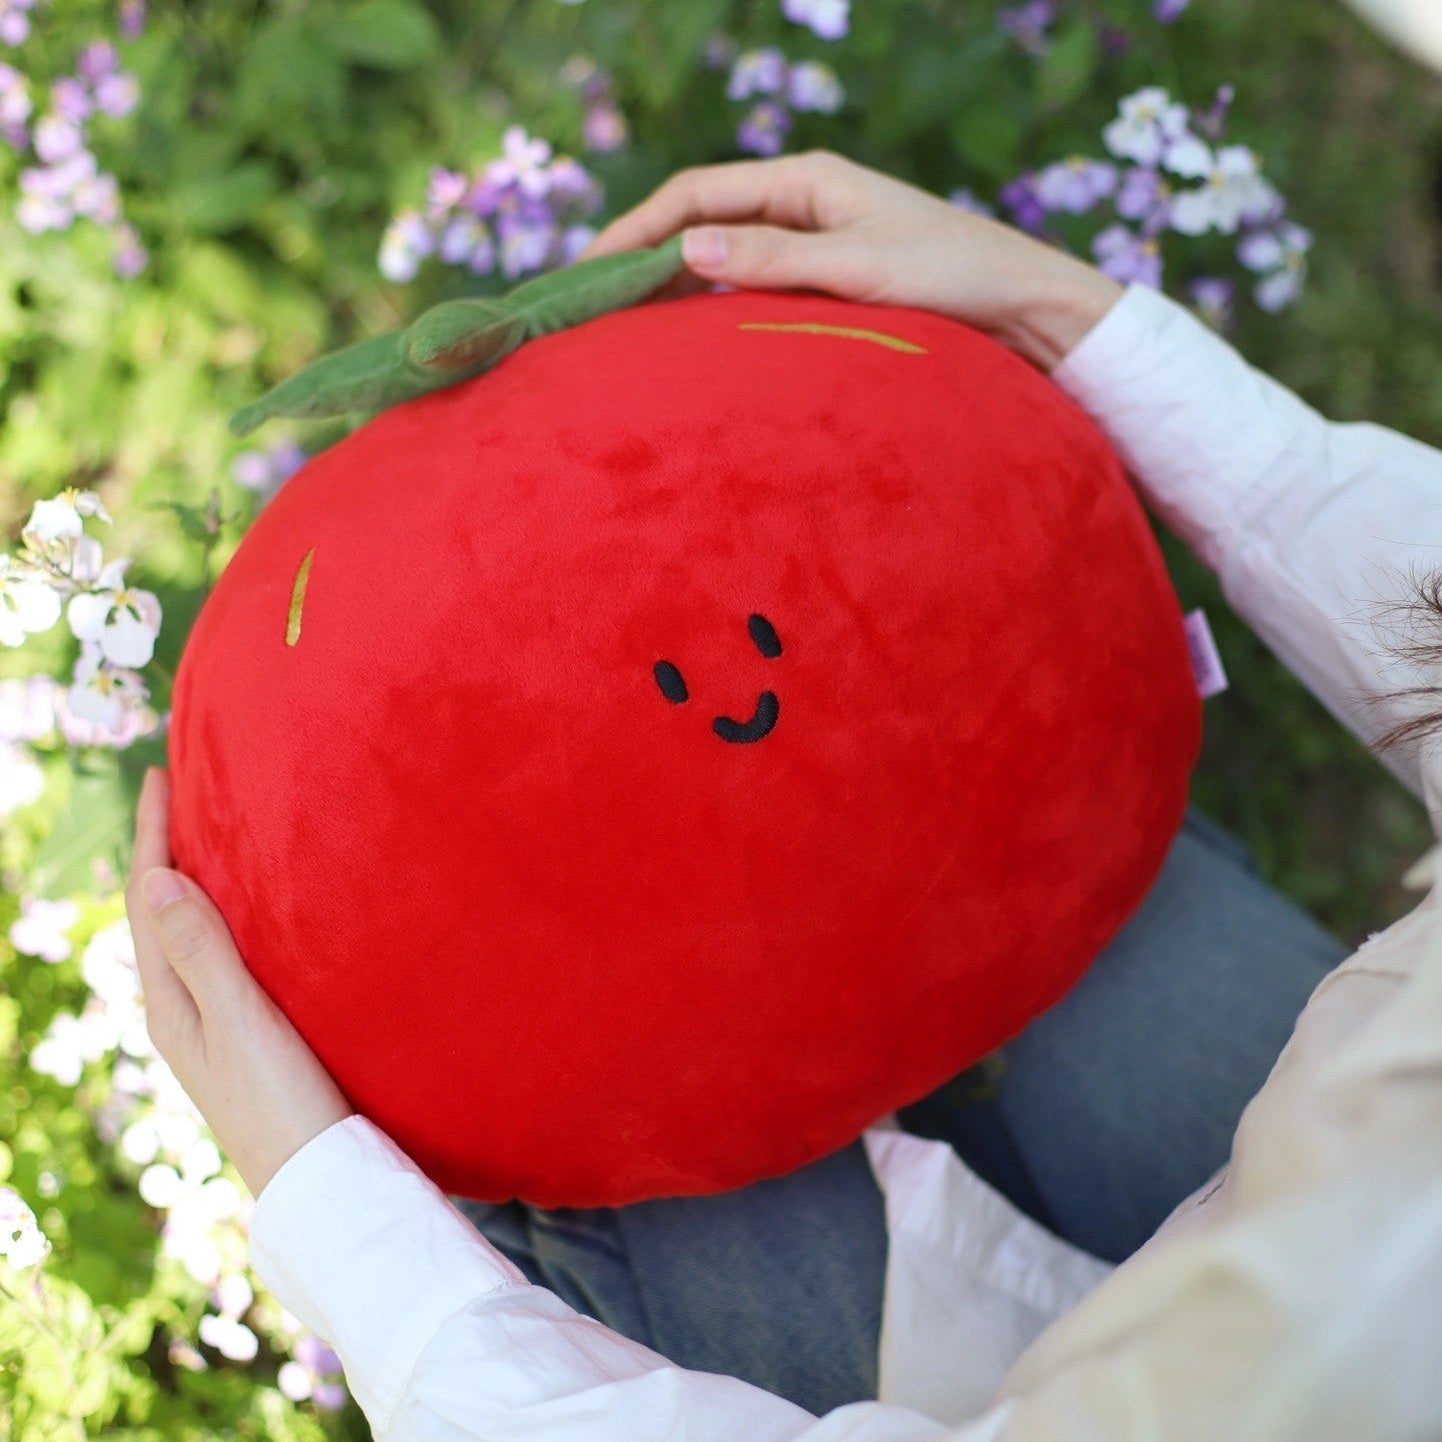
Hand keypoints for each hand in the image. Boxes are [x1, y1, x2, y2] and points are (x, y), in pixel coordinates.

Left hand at [125, 768, 353, 1197]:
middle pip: (163, 909)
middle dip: (166, 847)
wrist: (320, 1181)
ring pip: (193, 931)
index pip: (150, 898)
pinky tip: (254, 909)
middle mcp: (182, 1008)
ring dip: (196, 878)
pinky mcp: (249, 1033)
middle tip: (181, 789)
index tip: (159, 774)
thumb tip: (158, 877)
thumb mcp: (240, 1022)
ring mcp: (214, 1022)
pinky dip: (227, 914)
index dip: (153, 834)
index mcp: (169, 1002)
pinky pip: (222, 953)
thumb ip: (203, 952)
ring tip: (212, 831)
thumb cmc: (282, 1104)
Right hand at [585, 151, 1123, 371]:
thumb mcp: (858, 268)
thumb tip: (684, 249)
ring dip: (673, 285)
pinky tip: (687, 335)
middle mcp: (804, 202)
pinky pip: (751, 285)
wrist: (1022, 308)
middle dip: (642, 257)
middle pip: (700, 221)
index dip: (637, 230)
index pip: (697, 195)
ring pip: (722, 255)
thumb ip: (772, 258)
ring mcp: (814, 240)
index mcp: (807, 181)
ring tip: (622, 324)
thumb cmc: (952, 279)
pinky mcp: (827, 278)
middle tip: (590, 303)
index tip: (592, 271)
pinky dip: (713, 305)